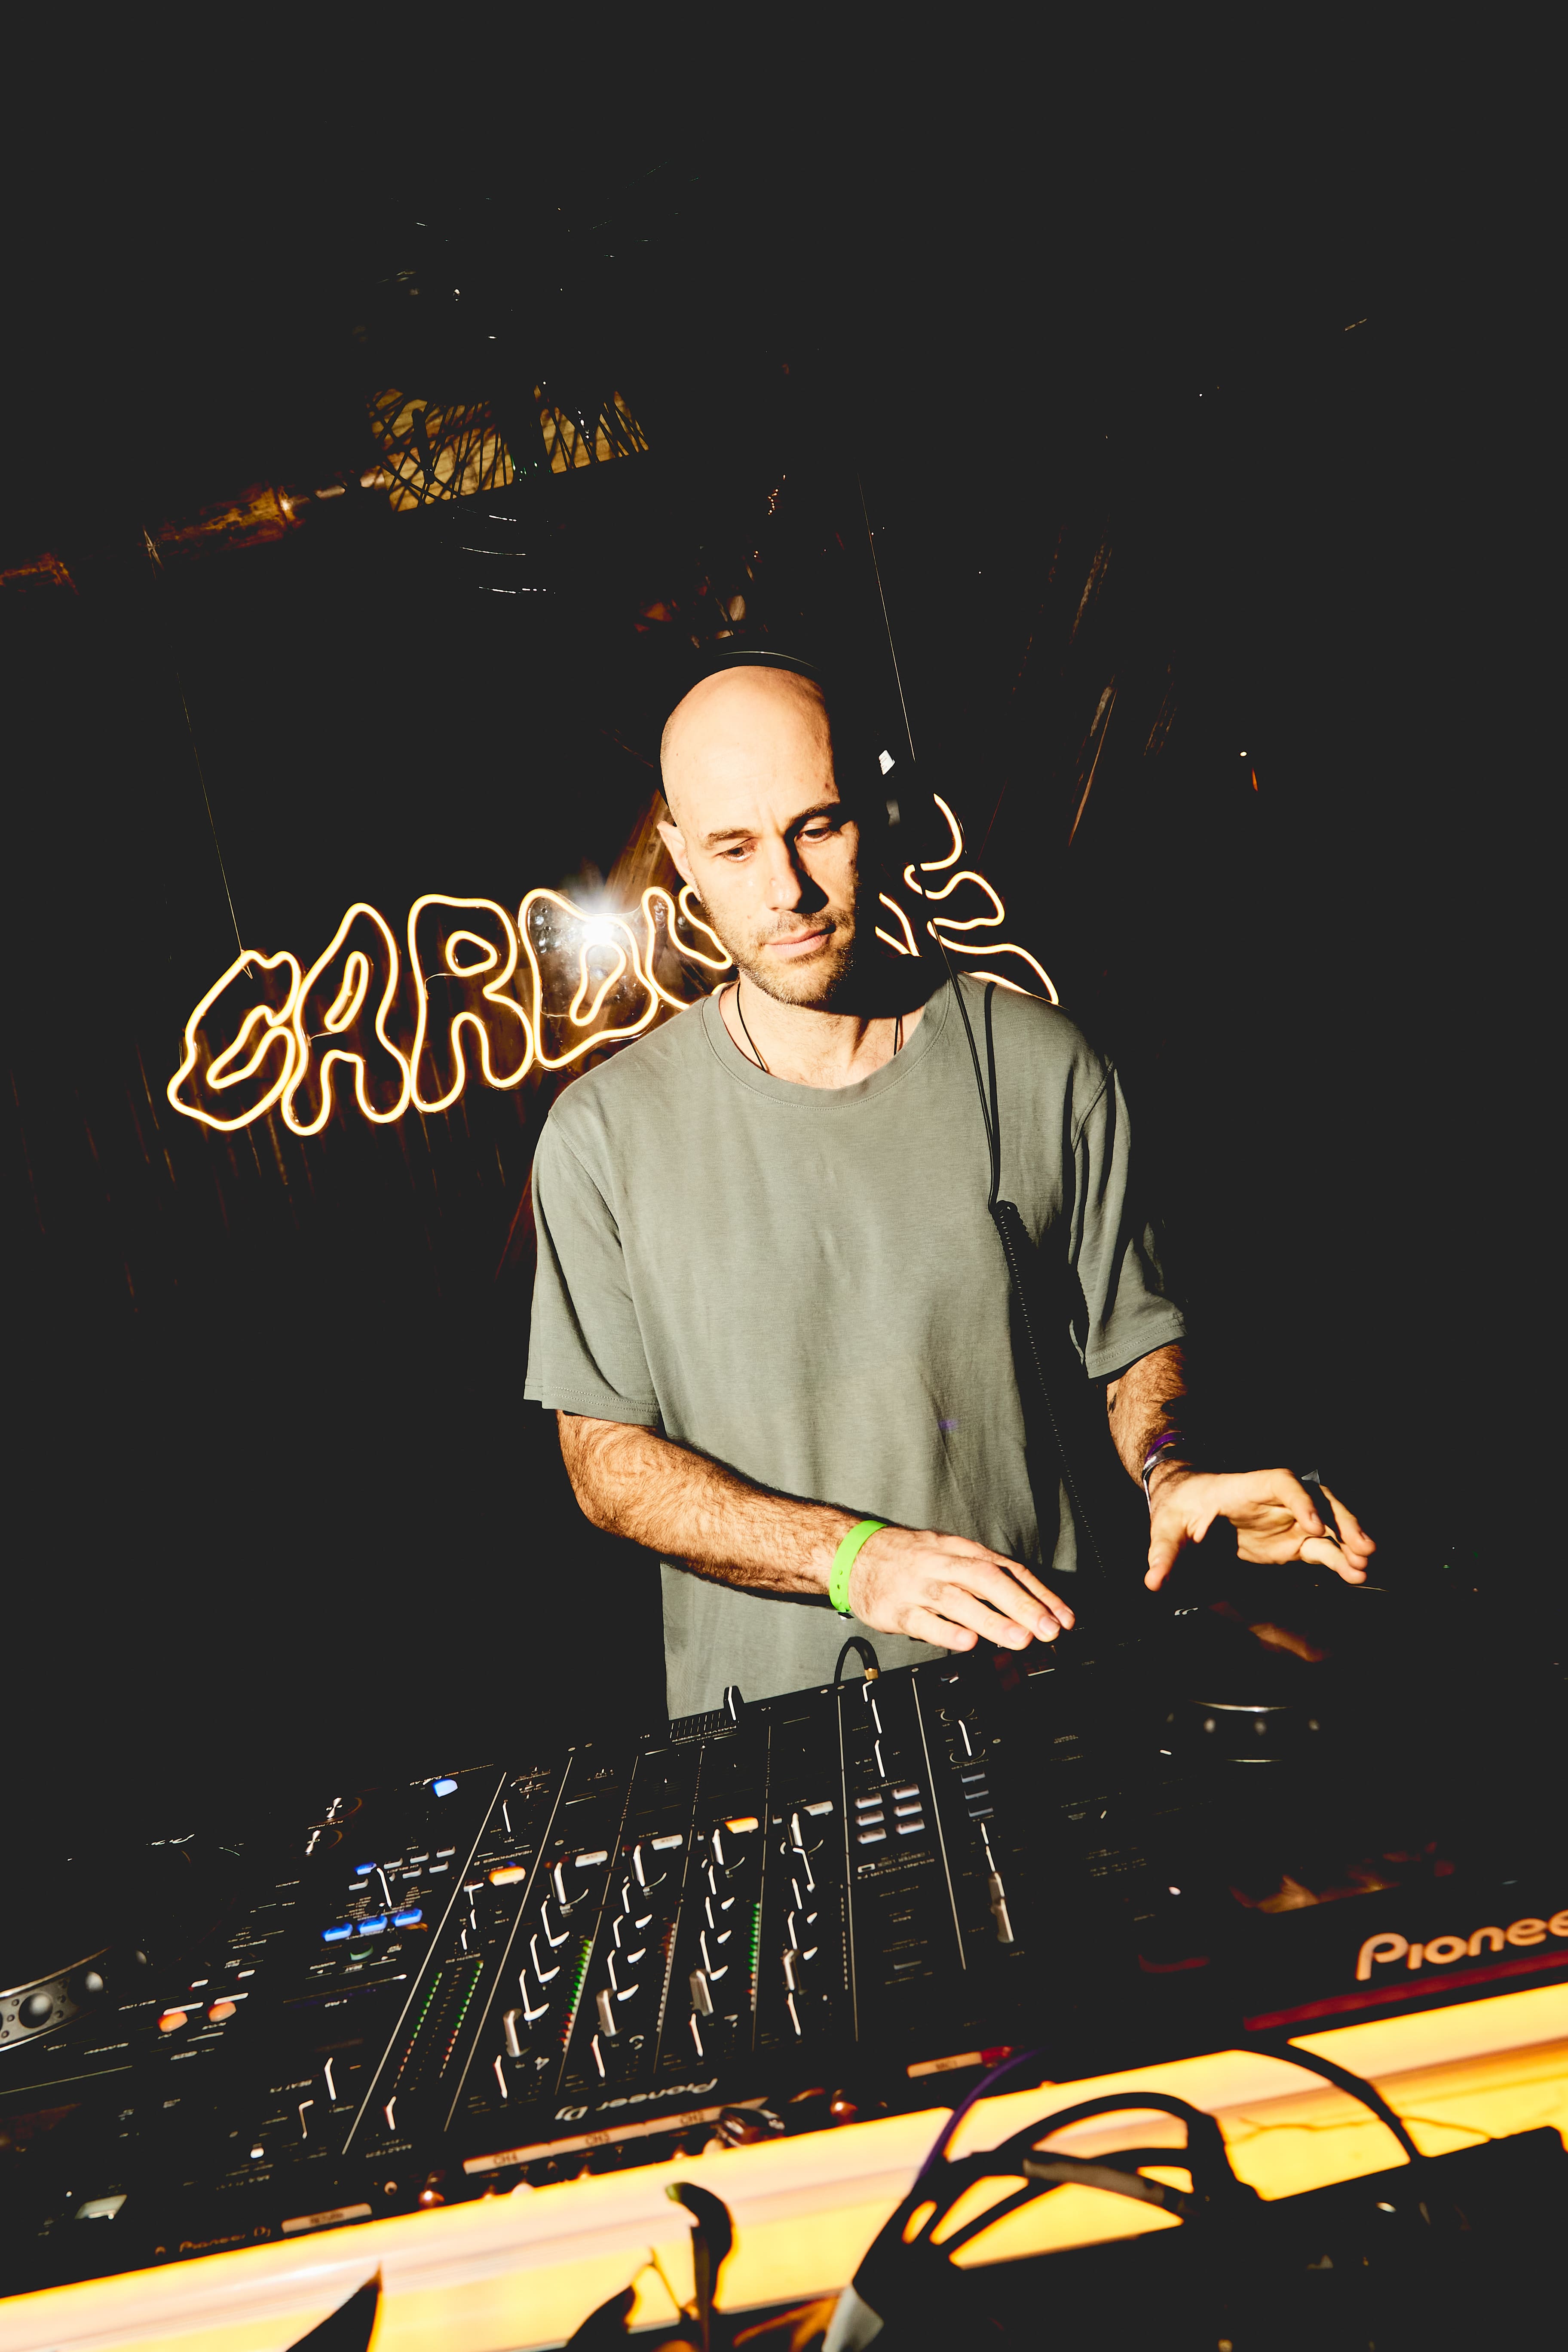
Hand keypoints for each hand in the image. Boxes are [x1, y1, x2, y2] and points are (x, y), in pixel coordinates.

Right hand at [848, 1525, 1074, 1651]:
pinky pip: (924, 1621)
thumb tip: (1030, 1607)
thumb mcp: (951, 1556)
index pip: (1008, 1569)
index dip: (1039, 1594)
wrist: (854, 1554)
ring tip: (1019, 1639)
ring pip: (958, 1599)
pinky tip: (967, 1643)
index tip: (1062, 1618)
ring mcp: (918, 1586)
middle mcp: (943, 1564)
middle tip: (1048, 1629)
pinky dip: (947, 1632)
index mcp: (962, 1550)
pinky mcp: (896, 1609)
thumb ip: (985, 1579)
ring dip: (991, 1619)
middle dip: (1022, 1605)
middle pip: (987, 1579)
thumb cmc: (910, 1560)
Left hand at [1144, 1468, 1374, 1590]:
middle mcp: (1276, 1500)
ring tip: (1364, 1562)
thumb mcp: (1167, 1527)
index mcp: (1248, 1487)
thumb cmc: (1180, 1508)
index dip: (1301, 1501)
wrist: (1187, 1503)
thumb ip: (1164, 1553)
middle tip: (1361, 1546)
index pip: (1283, 1483)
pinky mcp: (1293, 1541)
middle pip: (1320, 1500)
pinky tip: (1354, 1573)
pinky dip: (1339, 1559)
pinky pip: (1322, 1547)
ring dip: (1349, 1539)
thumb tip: (1152, 1580)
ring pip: (1329, 1523)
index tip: (1312, 1525)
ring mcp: (1289, 1520)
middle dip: (1343, 1520)